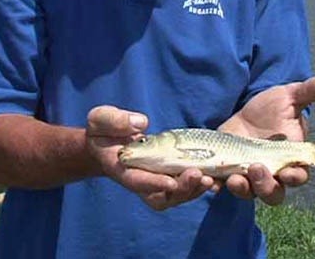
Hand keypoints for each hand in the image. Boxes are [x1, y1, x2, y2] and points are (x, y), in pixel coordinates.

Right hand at [86, 105, 216, 210]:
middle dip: (179, 189)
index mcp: (120, 167)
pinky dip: (196, 185)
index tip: (170, 181)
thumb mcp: (102, 119)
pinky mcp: (165, 176)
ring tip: (210, 179)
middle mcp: (138, 180)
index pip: (135, 180)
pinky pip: (181, 187)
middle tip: (198, 175)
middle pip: (159, 196)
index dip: (152, 183)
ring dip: (192, 190)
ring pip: (173, 196)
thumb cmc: (103, 128)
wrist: (108, 141)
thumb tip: (140, 124)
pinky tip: (212, 176)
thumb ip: (117, 121)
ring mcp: (152, 181)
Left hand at [218, 74, 314, 204]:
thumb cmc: (272, 108)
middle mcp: (272, 173)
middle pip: (273, 193)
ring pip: (249, 193)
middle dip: (266, 186)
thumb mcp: (289, 96)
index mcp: (290, 159)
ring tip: (233, 179)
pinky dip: (215, 186)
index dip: (295, 177)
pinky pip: (222, 186)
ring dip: (242, 189)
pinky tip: (208, 180)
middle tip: (256, 170)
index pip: (298, 176)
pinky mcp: (226, 173)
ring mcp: (248, 176)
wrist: (244, 112)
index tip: (290, 173)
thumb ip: (312, 90)